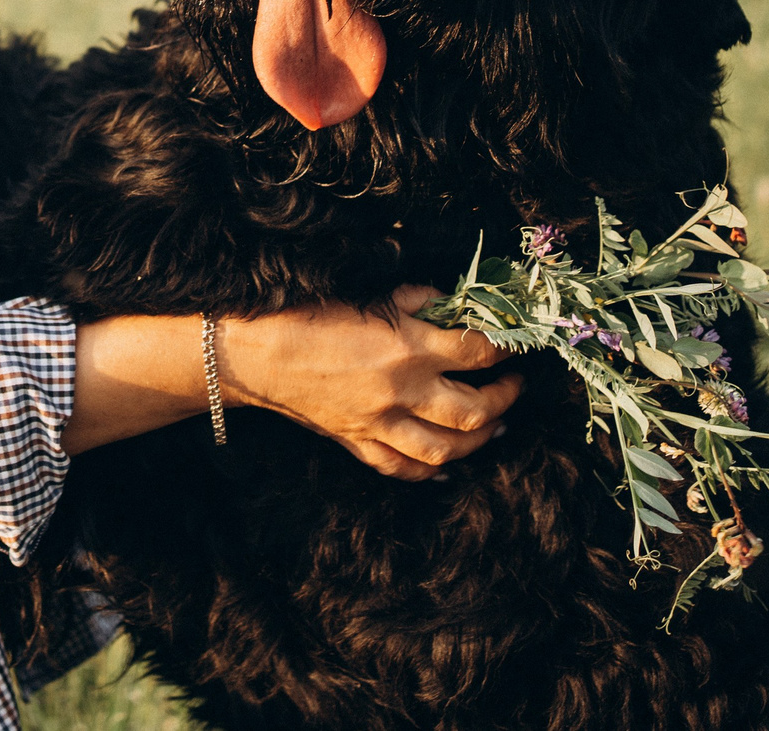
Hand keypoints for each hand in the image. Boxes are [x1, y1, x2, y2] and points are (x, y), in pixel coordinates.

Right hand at [218, 284, 520, 479]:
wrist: (253, 353)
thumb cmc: (306, 315)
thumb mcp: (367, 295)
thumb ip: (415, 301)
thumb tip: (451, 305)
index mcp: (406, 347)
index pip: (477, 350)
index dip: (504, 345)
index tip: (514, 340)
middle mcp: (400, 392)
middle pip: (475, 409)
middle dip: (505, 397)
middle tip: (515, 384)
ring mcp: (380, 425)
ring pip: (447, 449)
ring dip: (480, 440)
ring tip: (496, 425)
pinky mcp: (358, 442)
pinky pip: (403, 469)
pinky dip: (431, 471)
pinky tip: (447, 464)